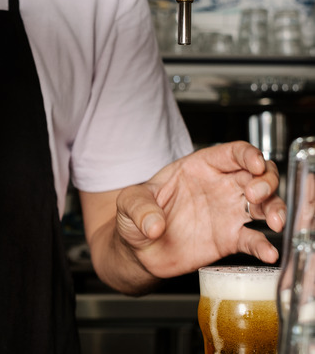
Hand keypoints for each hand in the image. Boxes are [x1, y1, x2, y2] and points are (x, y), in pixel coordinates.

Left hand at [116, 141, 284, 278]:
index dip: (249, 155)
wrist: (138, 250)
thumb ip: (139, 208)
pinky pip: (253, 240)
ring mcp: (228, 213)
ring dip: (276, 208)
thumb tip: (153, 225)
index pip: (233, 152)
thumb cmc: (136, 217)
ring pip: (266, 204)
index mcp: (199, 168)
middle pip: (258, 175)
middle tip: (256, 194)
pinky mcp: (229, 239)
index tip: (254, 165)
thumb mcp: (128, 203)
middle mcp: (220, 187)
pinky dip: (264, 246)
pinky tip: (268, 251)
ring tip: (273, 221)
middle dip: (266, 181)